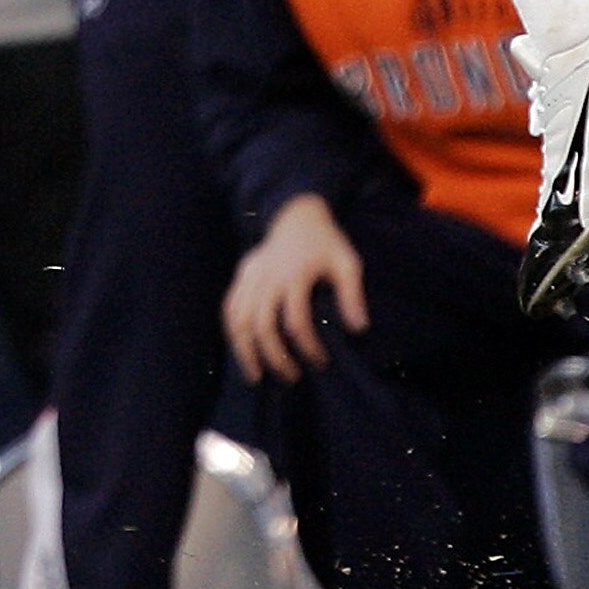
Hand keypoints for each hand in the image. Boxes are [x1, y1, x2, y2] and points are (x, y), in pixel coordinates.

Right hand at [224, 195, 367, 381]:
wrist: (296, 211)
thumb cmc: (325, 241)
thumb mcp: (347, 262)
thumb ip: (352, 295)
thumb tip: (358, 329)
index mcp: (294, 273)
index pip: (295, 319)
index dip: (308, 346)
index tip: (322, 361)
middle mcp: (267, 275)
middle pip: (261, 324)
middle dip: (275, 356)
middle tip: (293, 377)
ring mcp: (251, 273)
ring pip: (238, 317)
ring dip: (244, 349)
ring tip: (255, 376)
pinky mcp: (242, 273)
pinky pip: (230, 305)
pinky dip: (232, 330)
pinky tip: (240, 349)